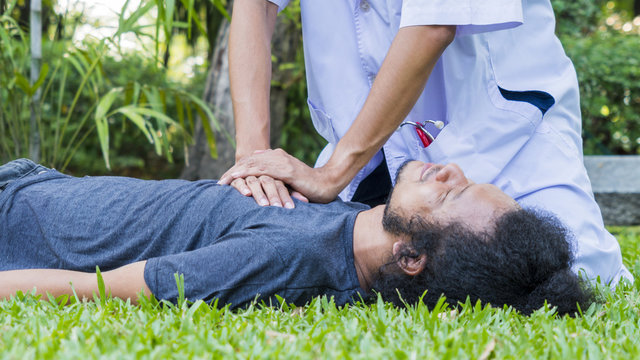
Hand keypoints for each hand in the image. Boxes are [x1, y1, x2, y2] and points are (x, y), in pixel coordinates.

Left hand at [219, 149, 341, 203]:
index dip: (238, 170)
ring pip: (254, 164)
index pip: (252, 162)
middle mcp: (277, 156)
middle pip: (249, 161)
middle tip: (219, 182)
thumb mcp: (289, 181)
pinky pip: (264, 170)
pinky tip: (238, 178)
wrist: (328, 183)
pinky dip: (249, 173)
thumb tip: (262, 180)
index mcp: (277, 158)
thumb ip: (276, 177)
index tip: (225, 180)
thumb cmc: (309, 185)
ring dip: (237, 173)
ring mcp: (282, 162)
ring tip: (223, 181)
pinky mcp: (287, 170)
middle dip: (233, 172)